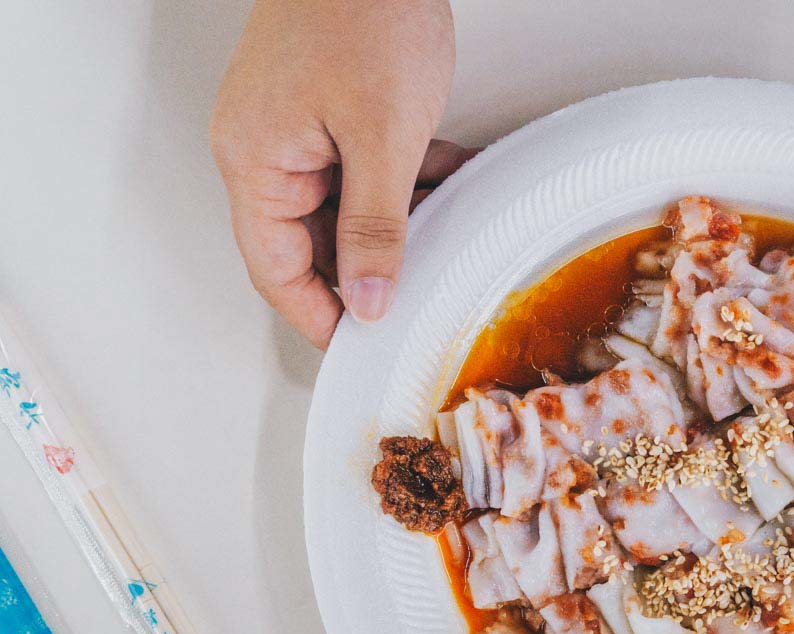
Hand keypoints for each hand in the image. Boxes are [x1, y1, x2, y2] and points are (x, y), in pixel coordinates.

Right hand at [210, 0, 462, 347]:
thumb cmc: (363, 12)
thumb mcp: (383, 136)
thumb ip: (376, 227)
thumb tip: (369, 298)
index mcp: (255, 161)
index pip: (276, 271)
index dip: (321, 318)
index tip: (363, 350)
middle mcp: (265, 149)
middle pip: (308, 246)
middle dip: (366, 273)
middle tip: (415, 303)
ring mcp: (296, 129)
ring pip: (343, 210)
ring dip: (395, 227)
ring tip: (442, 237)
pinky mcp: (329, 110)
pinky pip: (362, 170)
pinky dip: (404, 184)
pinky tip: (447, 182)